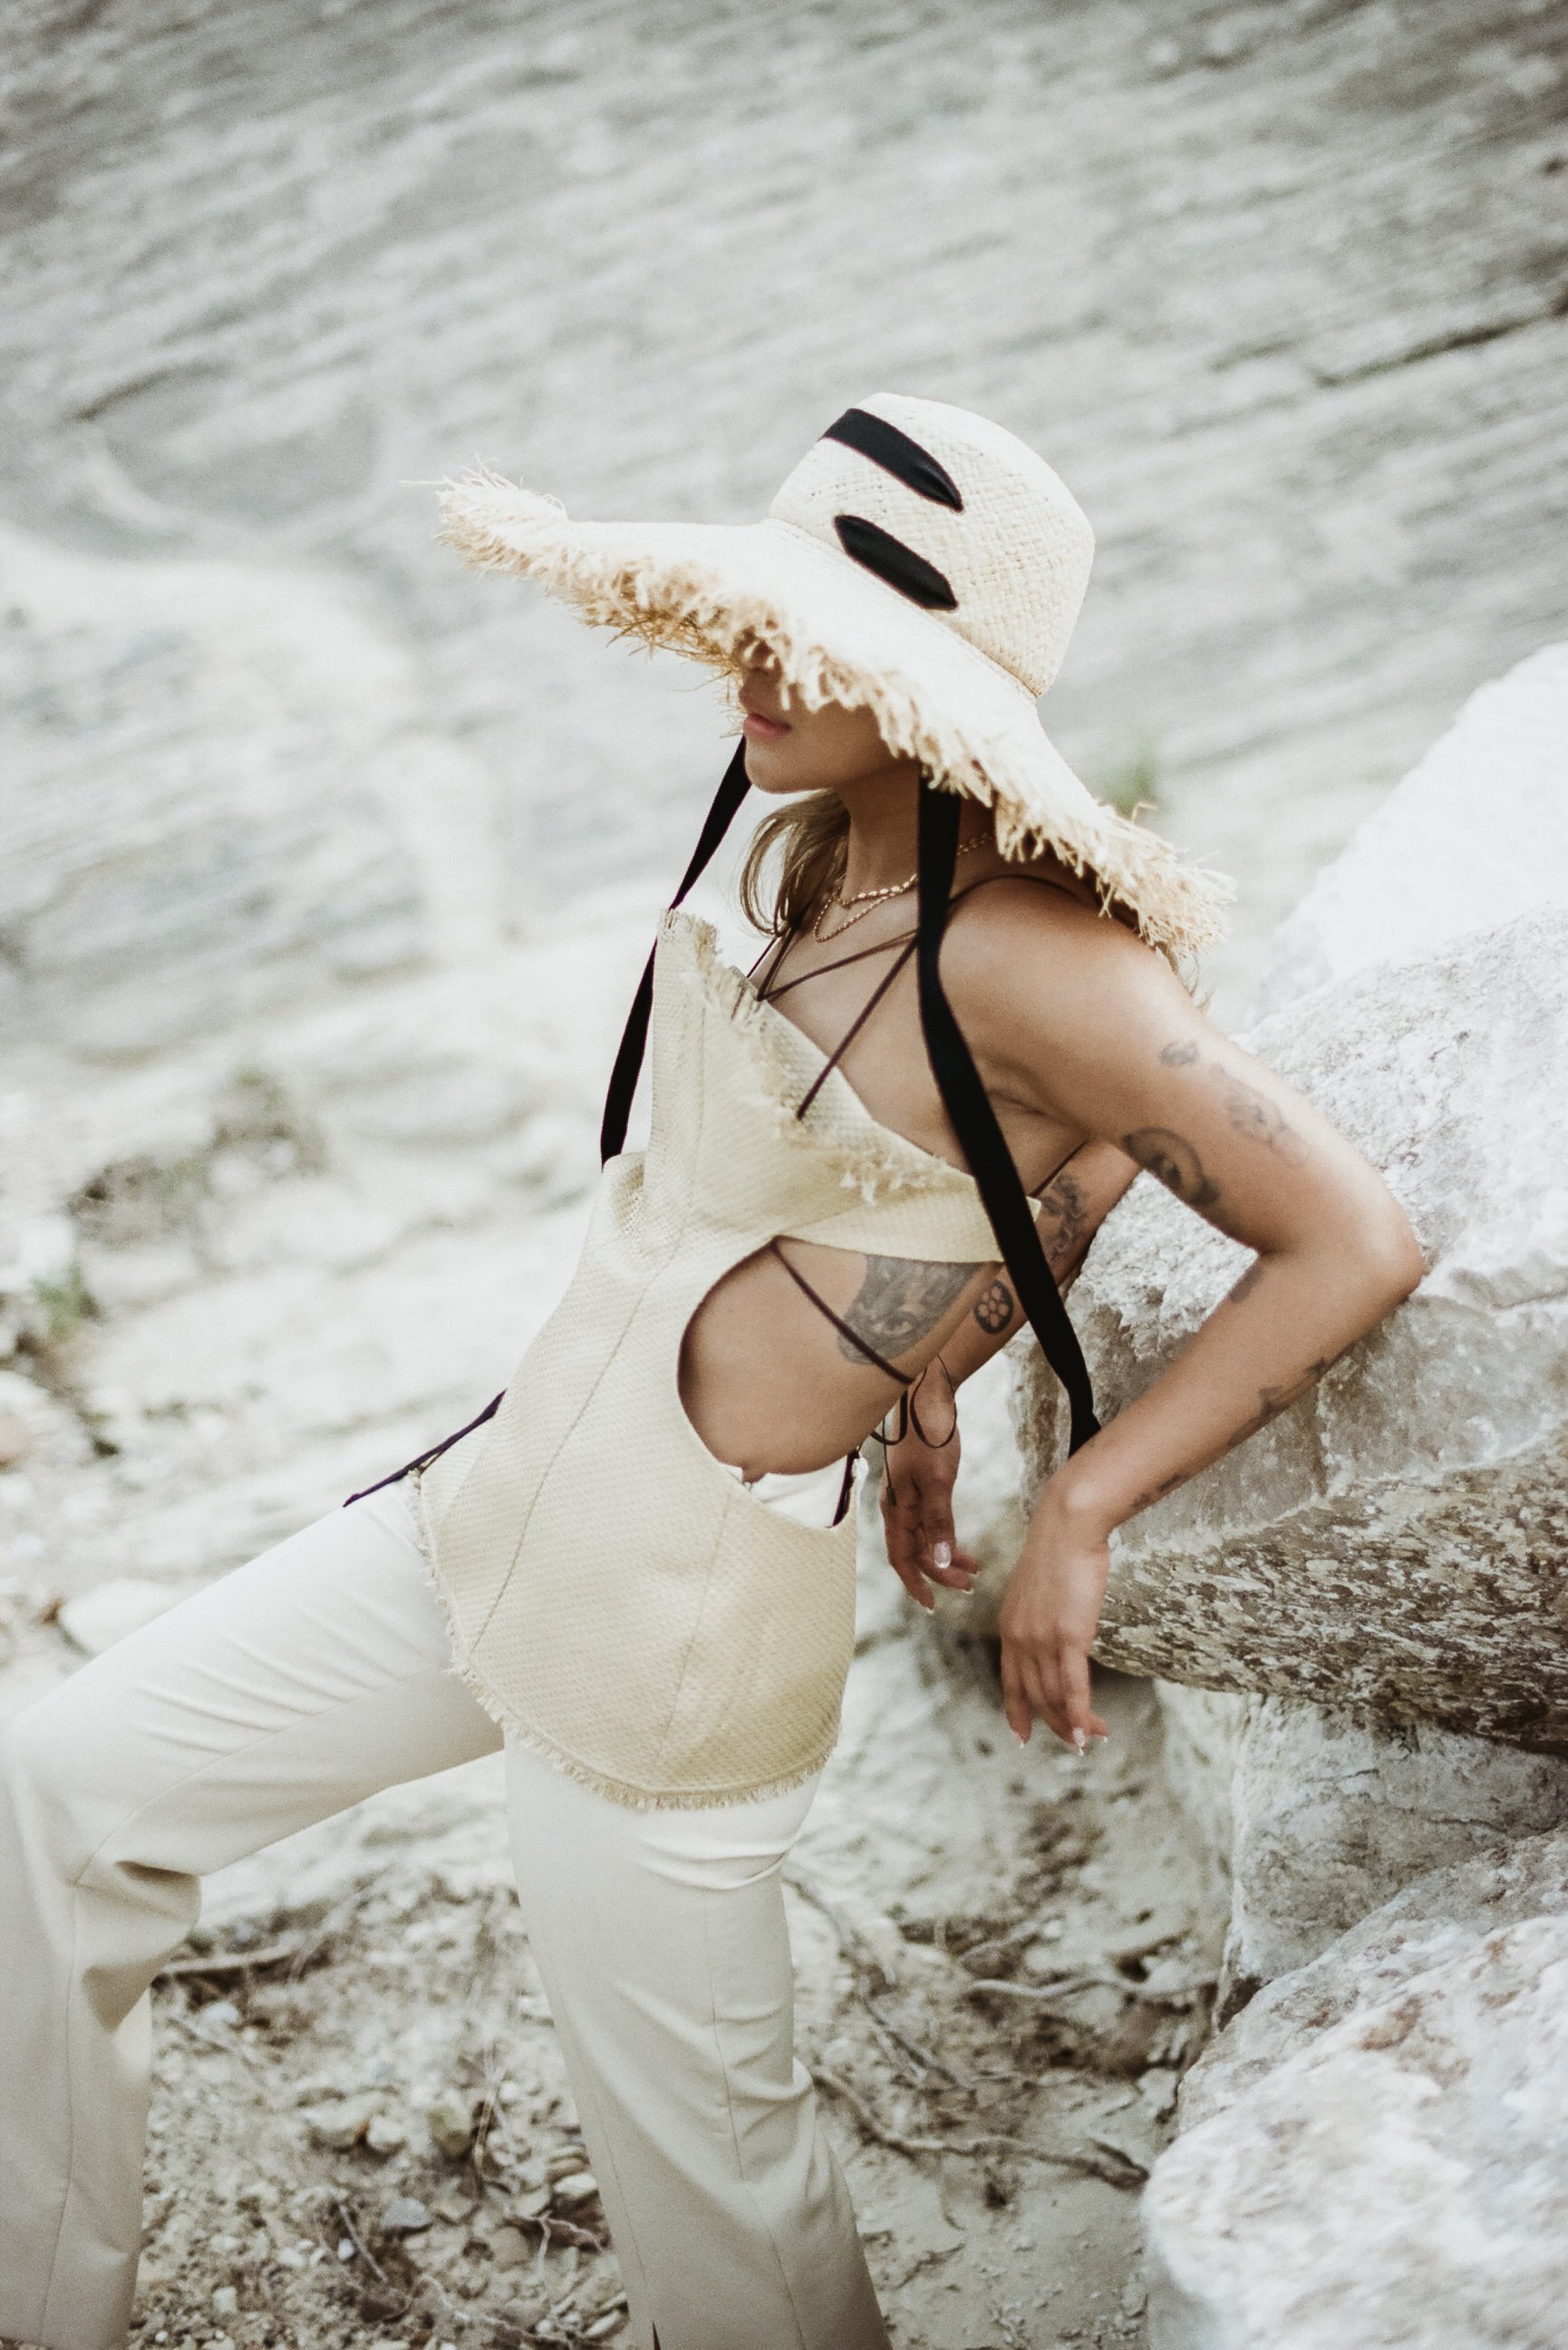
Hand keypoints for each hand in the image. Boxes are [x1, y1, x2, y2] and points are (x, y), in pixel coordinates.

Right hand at [878, 1368, 978, 1611]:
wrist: (925, 1396)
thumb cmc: (928, 1436)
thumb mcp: (938, 1482)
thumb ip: (939, 1522)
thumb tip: (942, 1562)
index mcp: (896, 1509)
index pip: (902, 1558)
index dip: (916, 1584)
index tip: (932, 1605)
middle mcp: (898, 1506)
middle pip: (916, 1552)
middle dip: (940, 1573)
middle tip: (968, 1587)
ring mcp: (908, 1495)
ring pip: (924, 1537)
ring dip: (946, 1556)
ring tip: (973, 1569)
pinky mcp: (920, 1484)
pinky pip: (929, 1521)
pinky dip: (945, 1535)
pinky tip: (960, 1540)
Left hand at [998, 1487, 1111, 1749]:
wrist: (1068, 1526)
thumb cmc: (1061, 1552)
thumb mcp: (1040, 1590)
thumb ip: (1042, 1617)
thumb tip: (1060, 1634)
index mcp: (1009, 1627)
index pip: (1011, 1681)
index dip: (1016, 1711)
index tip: (1022, 1736)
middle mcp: (1019, 1638)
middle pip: (1035, 1696)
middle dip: (1055, 1724)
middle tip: (1076, 1742)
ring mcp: (1041, 1639)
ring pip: (1054, 1696)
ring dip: (1074, 1723)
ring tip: (1093, 1738)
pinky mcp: (1067, 1636)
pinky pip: (1072, 1686)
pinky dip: (1080, 1714)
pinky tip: (1089, 1732)